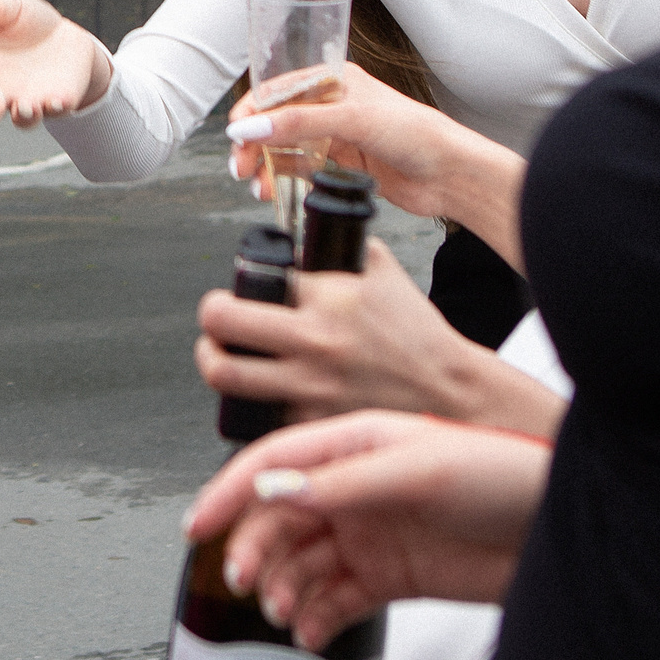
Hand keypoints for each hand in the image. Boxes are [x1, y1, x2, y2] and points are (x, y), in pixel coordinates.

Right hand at [0, 0, 111, 125]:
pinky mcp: (58, 100)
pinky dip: (56, 107)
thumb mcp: (10, 8)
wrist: (63, 33)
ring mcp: (29, 100)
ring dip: (23, 115)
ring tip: (25, 106)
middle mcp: (0, 92)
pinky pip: (56, 110)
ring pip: (22, 119)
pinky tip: (58, 101)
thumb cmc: (24, 22)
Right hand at [181, 410, 550, 648]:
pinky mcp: (392, 577)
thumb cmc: (504, 473)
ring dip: (284, 588)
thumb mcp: (420, 468)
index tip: (198, 526)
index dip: (230, 492)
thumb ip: (344, 481)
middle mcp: (356, 488)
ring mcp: (371, 534)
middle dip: (256, 552)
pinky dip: (317, 618)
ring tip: (284, 610)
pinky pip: (336, 600)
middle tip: (246, 583)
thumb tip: (276, 486)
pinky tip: (311, 630)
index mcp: (355, 443)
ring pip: (302, 564)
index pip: (274, 463)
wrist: (559, 523)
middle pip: (280, 520)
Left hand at [196, 240, 566, 438]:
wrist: (449, 393)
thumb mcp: (384, 273)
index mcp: (328, 298)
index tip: (245, 284)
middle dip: (210, 316)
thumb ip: (344, 249)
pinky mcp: (309, 423)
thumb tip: (307, 237)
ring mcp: (308, 386)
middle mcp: (312, 342)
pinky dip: (247, 403)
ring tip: (219, 355)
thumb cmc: (418, 336)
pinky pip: (255, 413)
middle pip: (222, 322)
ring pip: (224, 374)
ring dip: (211, 360)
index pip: (255, 275)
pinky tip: (255, 394)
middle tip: (216, 318)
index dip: (243, 277)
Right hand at [228, 62, 515, 228]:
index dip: (253, 111)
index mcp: (335, 79)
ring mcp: (337, 136)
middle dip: (255, 143)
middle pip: (277, 120)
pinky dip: (284, 178)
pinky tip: (275, 189)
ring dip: (267, 164)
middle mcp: (333, 105)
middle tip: (241, 167)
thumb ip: (299, 124)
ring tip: (258, 184)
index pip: (278, 90)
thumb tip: (252, 128)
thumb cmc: (417, 133)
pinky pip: (302, 168)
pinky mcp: (342, 164)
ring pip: (286, 147)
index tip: (236, 136)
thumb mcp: (352, 120)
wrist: (450, 174)